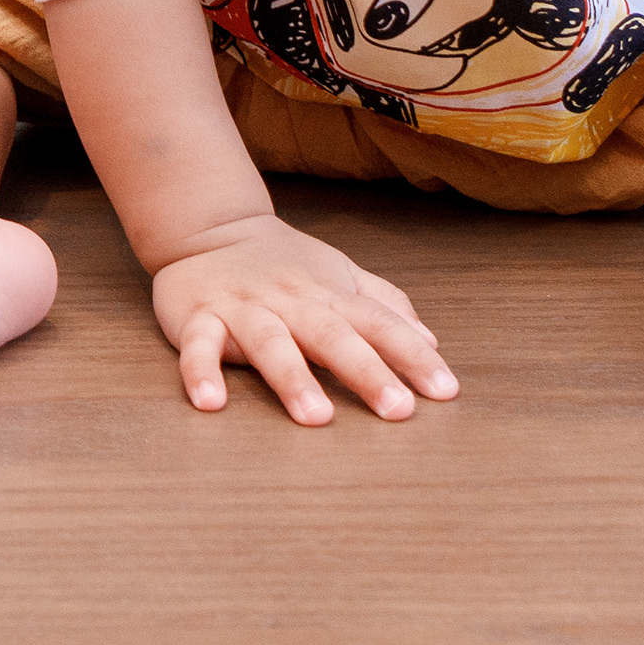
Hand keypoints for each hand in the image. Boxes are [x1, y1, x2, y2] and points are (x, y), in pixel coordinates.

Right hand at [146, 212, 455, 425]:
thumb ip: (385, 306)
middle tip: (398, 409)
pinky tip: (211, 403)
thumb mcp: (340, 274)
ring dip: (294, 379)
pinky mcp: (198, 316)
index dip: (414, 356)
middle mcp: (291, 301)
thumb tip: (431, 342)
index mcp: (329, 294)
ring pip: (271, 343)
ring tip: (317, 417)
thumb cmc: (283, 262)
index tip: (445, 391)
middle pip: (333, 336)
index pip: (380, 324)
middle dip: (367, 372)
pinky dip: (201, 371)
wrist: (208, 226)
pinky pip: (198, 345)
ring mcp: (244, 308)